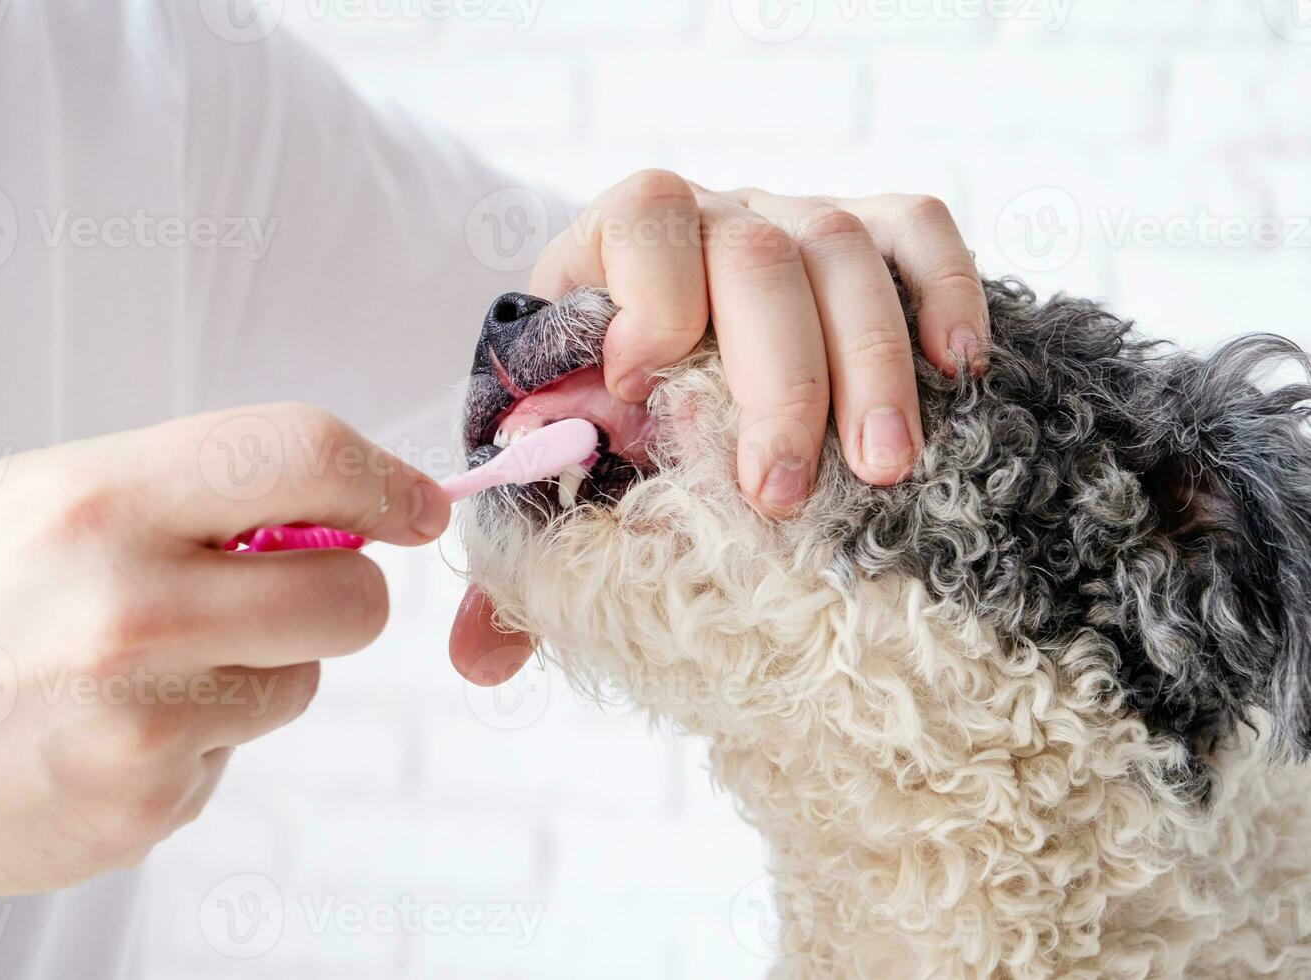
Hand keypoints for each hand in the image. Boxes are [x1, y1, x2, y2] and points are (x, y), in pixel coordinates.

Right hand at [0, 404, 446, 922]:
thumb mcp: (47, 497)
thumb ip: (194, 488)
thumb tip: (340, 506)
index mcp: (102, 501)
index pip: (304, 454)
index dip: (384, 477)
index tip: (414, 504)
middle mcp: (130, 609)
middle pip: (354, 593)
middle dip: (346, 589)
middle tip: (289, 589)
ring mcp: (141, 721)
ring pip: (308, 679)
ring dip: (264, 666)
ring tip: (153, 666)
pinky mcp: (146, 804)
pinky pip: (242, 749)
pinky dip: (206, 734)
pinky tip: (116, 726)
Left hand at [532, 171, 988, 513]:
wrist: (664, 348)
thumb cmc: (609, 413)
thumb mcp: (558, 459)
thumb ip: (523, 545)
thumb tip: (480, 662)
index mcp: (615, 250)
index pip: (642, 222)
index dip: (651, 303)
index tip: (644, 397)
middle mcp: (714, 219)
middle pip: (757, 257)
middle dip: (775, 381)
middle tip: (780, 495)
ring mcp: (799, 218)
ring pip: (845, 251)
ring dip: (868, 364)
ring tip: (883, 470)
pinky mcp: (872, 237)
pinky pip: (919, 233)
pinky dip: (945, 292)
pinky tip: (958, 374)